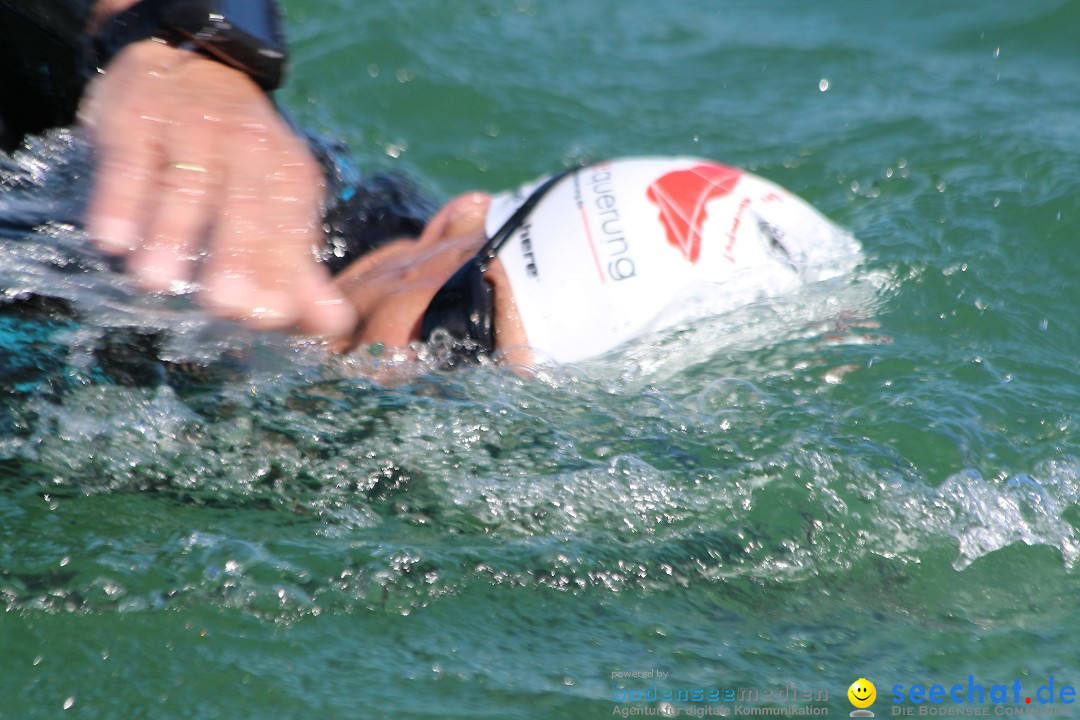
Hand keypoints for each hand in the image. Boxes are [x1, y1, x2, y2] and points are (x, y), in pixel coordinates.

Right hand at [79, 40, 355, 336]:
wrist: (192, 60)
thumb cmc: (239, 158)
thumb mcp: (276, 204)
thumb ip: (297, 270)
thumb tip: (334, 327)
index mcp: (289, 175)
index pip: (288, 229)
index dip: (279, 273)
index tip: (268, 317)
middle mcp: (248, 147)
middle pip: (244, 208)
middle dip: (236, 257)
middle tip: (222, 305)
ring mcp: (193, 127)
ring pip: (185, 185)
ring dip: (170, 234)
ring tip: (155, 282)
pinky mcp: (139, 114)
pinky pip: (130, 160)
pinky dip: (120, 199)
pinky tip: (111, 240)